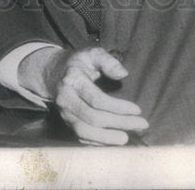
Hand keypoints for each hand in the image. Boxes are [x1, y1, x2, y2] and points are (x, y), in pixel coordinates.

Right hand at [24, 45, 148, 145]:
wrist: (54, 73)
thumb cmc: (78, 62)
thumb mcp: (92, 53)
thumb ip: (108, 61)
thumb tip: (123, 74)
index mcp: (73, 81)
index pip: (97, 100)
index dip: (118, 107)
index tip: (137, 110)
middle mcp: (66, 100)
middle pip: (93, 118)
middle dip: (119, 123)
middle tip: (140, 124)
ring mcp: (64, 114)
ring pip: (84, 131)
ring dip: (107, 138)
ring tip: (126, 138)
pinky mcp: (66, 123)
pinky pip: (81, 137)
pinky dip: (96, 142)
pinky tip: (112, 142)